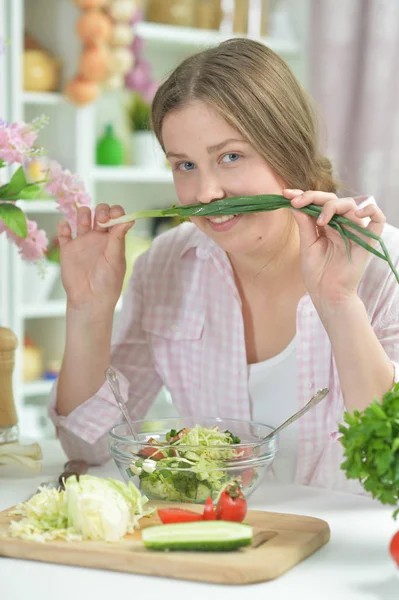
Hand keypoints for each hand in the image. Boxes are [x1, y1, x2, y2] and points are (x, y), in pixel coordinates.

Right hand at [57, 204, 133, 313]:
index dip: (115, 212)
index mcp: (114, 239)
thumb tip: (129, 219)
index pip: (116, 216)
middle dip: (101, 210)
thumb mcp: (115, 259)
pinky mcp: (68, 249)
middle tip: (101, 221)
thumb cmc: (107, 283)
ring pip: (82, 217)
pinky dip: (63, 226)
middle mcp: (99, 237)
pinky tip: (67, 229)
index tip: (113, 218)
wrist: (89, 300)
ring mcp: (83, 242)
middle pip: (100, 212)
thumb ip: (118, 238)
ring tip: (84, 222)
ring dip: (83, 213)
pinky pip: (63, 232)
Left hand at [283, 189, 385, 310]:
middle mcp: (342, 225)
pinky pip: (377, 219)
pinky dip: (371, 210)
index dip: (304, 195)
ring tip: (319, 220)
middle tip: (296, 202)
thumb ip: (304, 223)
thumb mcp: (307, 244)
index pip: (319, 203)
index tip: (286, 194)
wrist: (326, 294)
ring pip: (350, 205)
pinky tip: (356, 213)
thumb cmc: (317, 273)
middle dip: (313, 196)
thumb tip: (294, 202)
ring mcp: (355, 231)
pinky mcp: (368, 240)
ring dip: (332, 205)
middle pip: (333, 199)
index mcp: (327, 225)